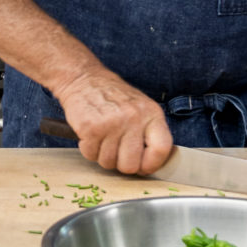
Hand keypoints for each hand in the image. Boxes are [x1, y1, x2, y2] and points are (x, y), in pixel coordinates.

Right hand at [54, 68, 172, 175]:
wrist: (85, 78)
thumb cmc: (114, 96)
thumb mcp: (140, 107)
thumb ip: (148, 132)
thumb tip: (152, 164)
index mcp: (151, 113)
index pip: (162, 149)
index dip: (152, 165)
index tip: (143, 167)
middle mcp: (133, 117)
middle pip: (131, 165)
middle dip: (121, 164)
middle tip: (116, 151)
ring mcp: (112, 123)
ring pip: (108, 163)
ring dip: (103, 155)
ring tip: (103, 138)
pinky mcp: (91, 127)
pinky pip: (91, 155)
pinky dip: (89, 149)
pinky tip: (92, 134)